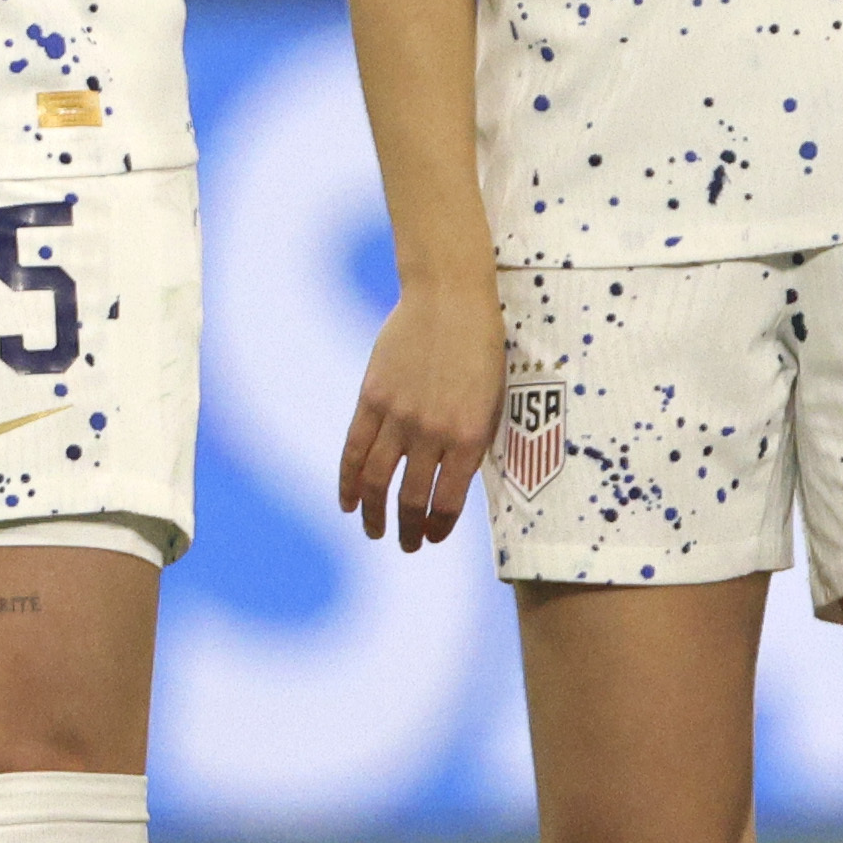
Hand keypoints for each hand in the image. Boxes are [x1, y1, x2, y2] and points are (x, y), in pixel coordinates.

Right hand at [339, 276, 501, 547]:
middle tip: (407, 545)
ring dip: (374, 514)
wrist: (451, 298)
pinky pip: (354, 449)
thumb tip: (455, 483)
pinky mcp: (372, 398)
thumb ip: (474, 441)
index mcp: (470, 435)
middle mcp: (433, 432)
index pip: (449, 499)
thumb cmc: (483, 348)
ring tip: (375, 532)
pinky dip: (348, 481)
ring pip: (378, 481)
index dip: (440, 525)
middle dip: (408, 529)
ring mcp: (398, 416)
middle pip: (410, 498)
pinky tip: (348, 502)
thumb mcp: (495, 399)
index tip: (434, 537)